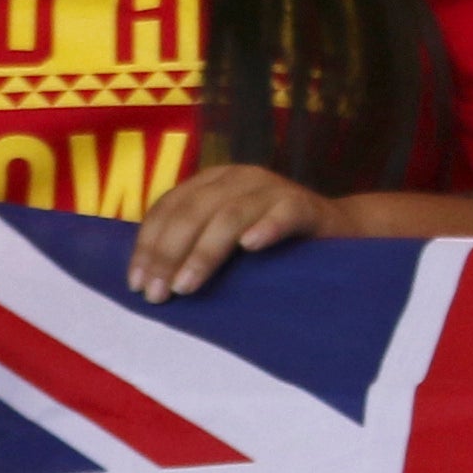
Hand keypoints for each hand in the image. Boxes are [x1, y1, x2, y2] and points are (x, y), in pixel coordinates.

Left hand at [134, 161, 335, 296]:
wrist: (337, 232)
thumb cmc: (270, 243)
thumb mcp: (225, 240)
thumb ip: (192, 246)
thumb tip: (146, 281)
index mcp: (212, 182)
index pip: (169, 207)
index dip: (148, 245)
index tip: (136, 284)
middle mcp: (238, 178)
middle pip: (193, 210)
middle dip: (168, 254)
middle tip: (157, 294)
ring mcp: (273, 188)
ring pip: (230, 214)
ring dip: (205, 252)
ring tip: (187, 285)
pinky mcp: (305, 205)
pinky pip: (284, 213)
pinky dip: (266, 228)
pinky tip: (251, 247)